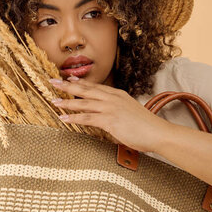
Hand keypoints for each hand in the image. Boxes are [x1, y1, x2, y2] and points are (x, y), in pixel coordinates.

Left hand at [49, 77, 166, 152]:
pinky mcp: (110, 120)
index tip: (70, 79)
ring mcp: (111, 108)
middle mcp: (113, 98)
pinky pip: (88, 118)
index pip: (96, 87)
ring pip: (84, 102)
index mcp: (119, 95)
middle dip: (68, 86)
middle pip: (87, 90)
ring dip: (67, 102)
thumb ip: (119, 111)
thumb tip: (111, 116)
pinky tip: (64, 119)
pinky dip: (74, 118)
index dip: (82, 83)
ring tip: (54, 101)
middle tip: (54, 82)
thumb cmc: (147, 127)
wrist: (158, 132)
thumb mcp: (131, 113)